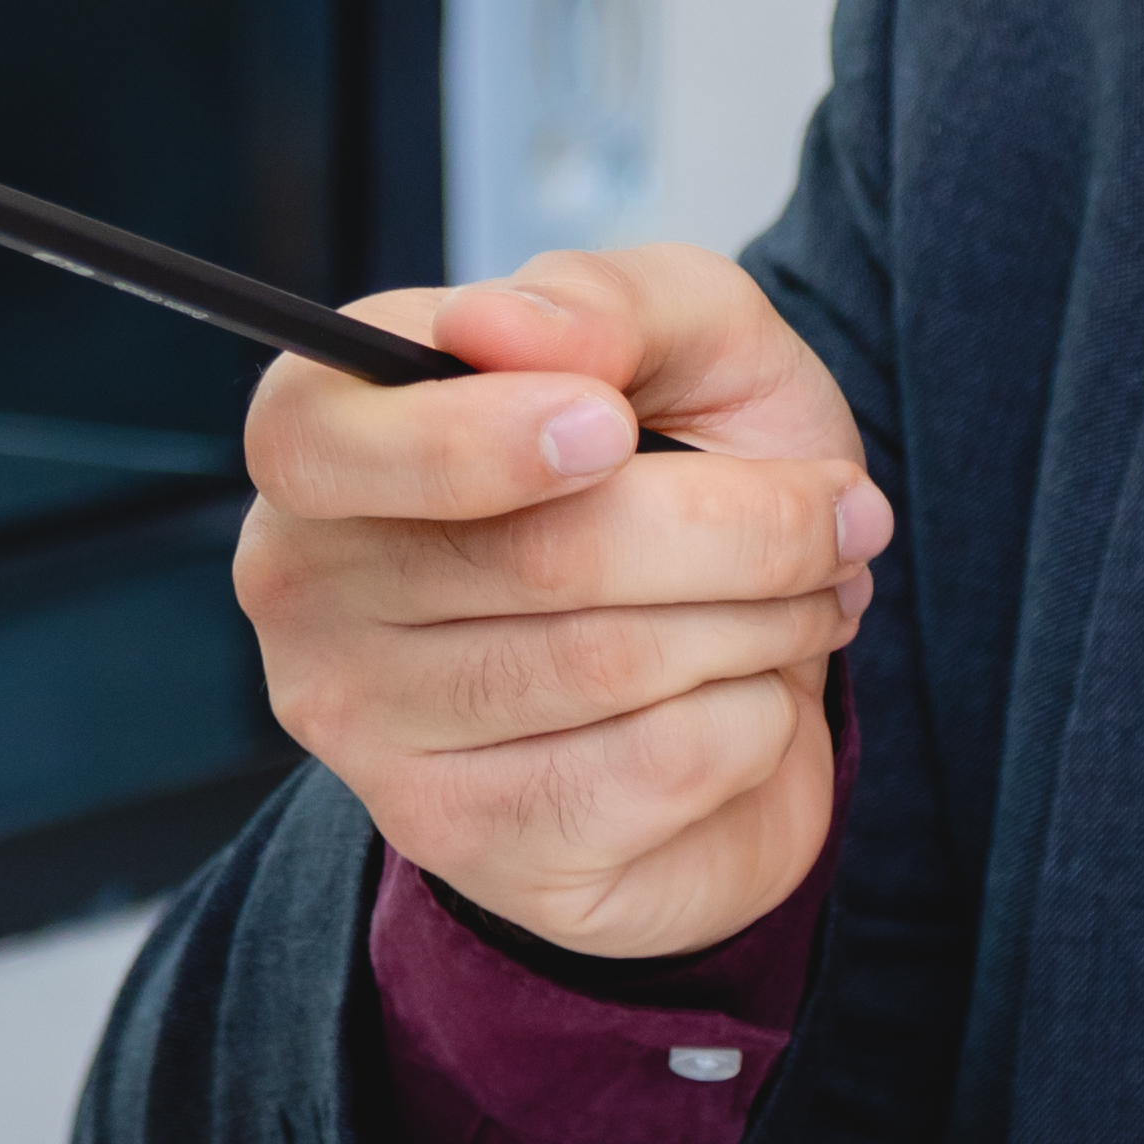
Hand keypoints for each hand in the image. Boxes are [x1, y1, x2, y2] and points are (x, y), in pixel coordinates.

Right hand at [230, 243, 888, 960]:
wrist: (742, 666)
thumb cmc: (679, 479)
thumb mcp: (687, 341)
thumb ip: (606, 300)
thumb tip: (500, 324)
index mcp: (323, 437)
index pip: (322, 439)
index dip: (477, 433)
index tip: (615, 424)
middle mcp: (307, 590)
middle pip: (533, 554)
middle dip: (740, 525)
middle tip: (836, 513)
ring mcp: (371, 736)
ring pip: (611, 664)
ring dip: (769, 615)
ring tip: (809, 596)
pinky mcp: (469, 843)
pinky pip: (657, 768)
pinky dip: (758, 716)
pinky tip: (748, 696)